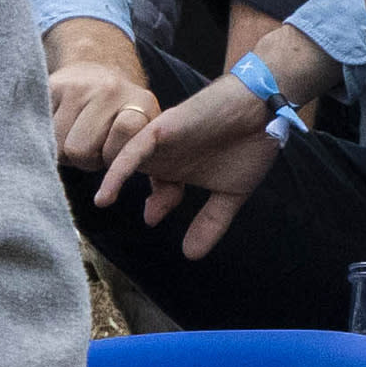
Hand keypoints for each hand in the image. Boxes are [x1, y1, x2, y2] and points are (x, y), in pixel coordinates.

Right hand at [39, 17, 156, 173]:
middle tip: (92, 146)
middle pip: (79, 150)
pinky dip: (45, 135)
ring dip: (62, 149)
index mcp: (142, 104)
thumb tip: (151, 217)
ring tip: (76, 134)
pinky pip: (39, 127)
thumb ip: (165, 185)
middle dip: (83, 158)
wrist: (100, 69)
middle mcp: (110, 90)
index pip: (123, 135)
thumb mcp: (154, 144)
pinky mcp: (51, 85)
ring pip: (55, 143)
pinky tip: (58, 125)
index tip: (110, 155)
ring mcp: (77, 86)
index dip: (110, 157)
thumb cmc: (129, 121)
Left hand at [91, 54, 285, 259]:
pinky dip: (118, 172)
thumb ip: (210, 222)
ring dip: (112, 179)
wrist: (263, 111)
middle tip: (152, 216)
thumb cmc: (249, 146)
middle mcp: (165, 154)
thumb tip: (192, 256)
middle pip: (137, 177)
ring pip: (123, 160)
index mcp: (179, 166)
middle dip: (139, 195)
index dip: (157, 204)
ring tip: (102, 201)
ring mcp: (160, 142)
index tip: (154, 219)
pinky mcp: (160, 130)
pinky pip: (131, 152)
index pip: (157, 188)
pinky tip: (106, 193)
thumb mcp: (229, 194)